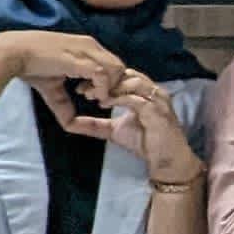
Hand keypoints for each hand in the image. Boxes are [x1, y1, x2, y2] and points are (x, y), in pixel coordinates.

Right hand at [1, 31, 130, 130]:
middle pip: (121, 68)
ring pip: (117, 70)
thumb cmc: (31, 67)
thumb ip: (65, 104)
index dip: (110, 84)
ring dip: (107, 87)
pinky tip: (87, 95)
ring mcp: (87, 50)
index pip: (114, 65)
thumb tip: (71, 125)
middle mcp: (91, 46)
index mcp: (87, 49)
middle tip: (95, 99)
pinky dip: (100, 88)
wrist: (13, 53)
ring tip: (89, 97)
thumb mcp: (54, 88)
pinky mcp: (79, 58)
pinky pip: (103, 74)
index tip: (95, 97)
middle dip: (114, 87)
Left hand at [61, 70, 201, 188]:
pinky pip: (136, 98)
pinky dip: (118, 98)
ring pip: (132, 82)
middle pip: (126, 74)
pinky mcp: (157, 110)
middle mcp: (152, 91)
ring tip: (94, 97)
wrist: (164, 159)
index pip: (122, 75)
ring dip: (111, 87)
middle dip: (103, 80)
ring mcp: (157, 99)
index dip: (101, 79)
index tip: (82, 88)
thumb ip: (94, 124)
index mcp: (144, 92)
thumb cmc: (143, 142)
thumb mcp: (112, 130)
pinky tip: (104, 103)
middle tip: (84, 90)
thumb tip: (69, 123)